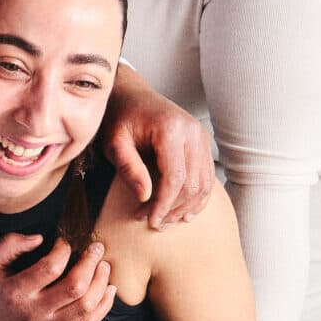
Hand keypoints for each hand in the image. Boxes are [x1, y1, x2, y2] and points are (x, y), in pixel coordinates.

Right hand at [0, 233, 114, 320]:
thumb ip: (8, 245)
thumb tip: (38, 238)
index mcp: (16, 292)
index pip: (51, 267)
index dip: (63, 249)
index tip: (64, 243)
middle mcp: (35, 312)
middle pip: (76, 286)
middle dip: (91, 262)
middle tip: (96, 248)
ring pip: (86, 305)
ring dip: (101, 282)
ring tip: (104, 266)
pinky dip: (103, 306)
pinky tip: (108, 290)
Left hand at [102, 66, 214, 228]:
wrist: (133, 96)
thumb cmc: (120, 119)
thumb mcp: (114, 142)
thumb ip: (128, 167)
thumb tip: (145, 197)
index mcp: (171, 129)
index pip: (175, 177)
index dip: (164, 204)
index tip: (150, 221)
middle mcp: (192, 132)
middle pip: (193, 183)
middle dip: (174, 208)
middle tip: (155, 224)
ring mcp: (201, 137)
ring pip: (204, 183)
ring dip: (188, 207)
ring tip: (168, 221)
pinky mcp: (202, 144)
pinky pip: (206, 176)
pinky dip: (197, 196)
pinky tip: (183, 211)